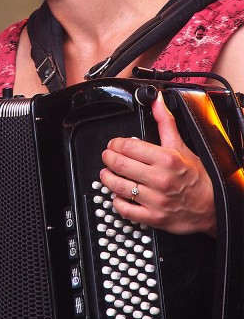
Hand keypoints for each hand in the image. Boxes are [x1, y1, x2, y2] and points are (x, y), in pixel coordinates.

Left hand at [100, 91, 216, 236]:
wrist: (211, 206)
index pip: (128, 147)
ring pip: (118, 186)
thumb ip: (165, 121)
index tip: (113, 144)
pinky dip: (116, 201)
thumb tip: (156, 100)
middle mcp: (160, 179)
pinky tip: (118, 194)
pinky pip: (125, 210)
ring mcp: (156, 200)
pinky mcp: (153, 217)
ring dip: (107, 178)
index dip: (115, 144)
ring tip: (107, 173)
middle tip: (107, 156)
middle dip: (108, 158)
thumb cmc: (196, 176)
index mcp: (166, 159)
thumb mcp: (180, 145)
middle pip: (120, 165)